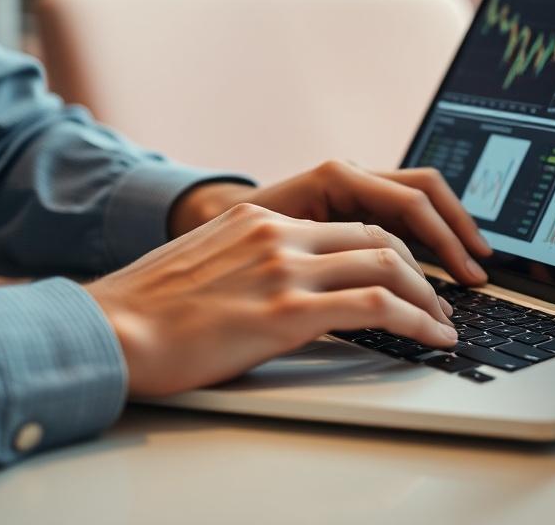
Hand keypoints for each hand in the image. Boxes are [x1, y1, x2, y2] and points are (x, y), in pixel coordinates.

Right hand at [88, 203, 457, 396]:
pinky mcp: (288, 310)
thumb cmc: (148, 309)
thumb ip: (253, 260)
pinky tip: (434, 337)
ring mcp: (286, 268)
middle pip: (380, 237)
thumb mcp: (208, 263)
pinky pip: (378, 306)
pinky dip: (419, 321)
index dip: (394, 248)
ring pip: (389, 266)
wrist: (109, 331)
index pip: (351, 223)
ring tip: (444, 323)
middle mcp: (280, 232)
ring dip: (429, 298)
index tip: (412, 273)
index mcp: (262, 217)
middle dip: (422, 268)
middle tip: (441, 297)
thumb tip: (288, 284)